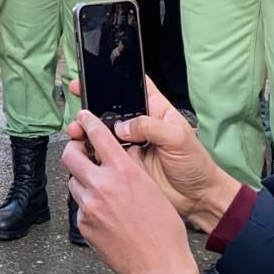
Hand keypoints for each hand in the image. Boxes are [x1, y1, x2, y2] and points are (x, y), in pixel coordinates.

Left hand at [63, 110, 202, 273]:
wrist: (158, 267)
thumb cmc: (164, 231)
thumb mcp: (153, 188)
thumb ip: (134, 167)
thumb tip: (124, 153)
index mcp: (123, 172)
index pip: (97, 135)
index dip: (87, 121)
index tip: (83, 117)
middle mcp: (101, 186)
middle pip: (70, 155)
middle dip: (74, 150)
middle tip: (81, 152)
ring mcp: (89, 206)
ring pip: (73, 182)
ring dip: (82, 180)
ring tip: (99, 188)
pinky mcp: (83, 224)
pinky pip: (79, 206)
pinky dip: (87, 204)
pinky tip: (104, 213)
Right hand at [66, 76, 240, 231]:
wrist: (197, 197)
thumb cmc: (195, 164)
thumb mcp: (178, 138)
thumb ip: (150, 127)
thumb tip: (121, 127)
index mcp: (156, 111)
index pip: (134, 88)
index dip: (115, 80)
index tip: (94, 76)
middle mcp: (140, 125)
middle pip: (112, 110)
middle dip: (93, 106)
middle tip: (79, 108)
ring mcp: (131, 144)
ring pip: (103, 132)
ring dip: (88, 130)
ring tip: (76, 131)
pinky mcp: (124, 164)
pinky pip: (104, 155)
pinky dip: (91, 152)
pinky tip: (82, 149)